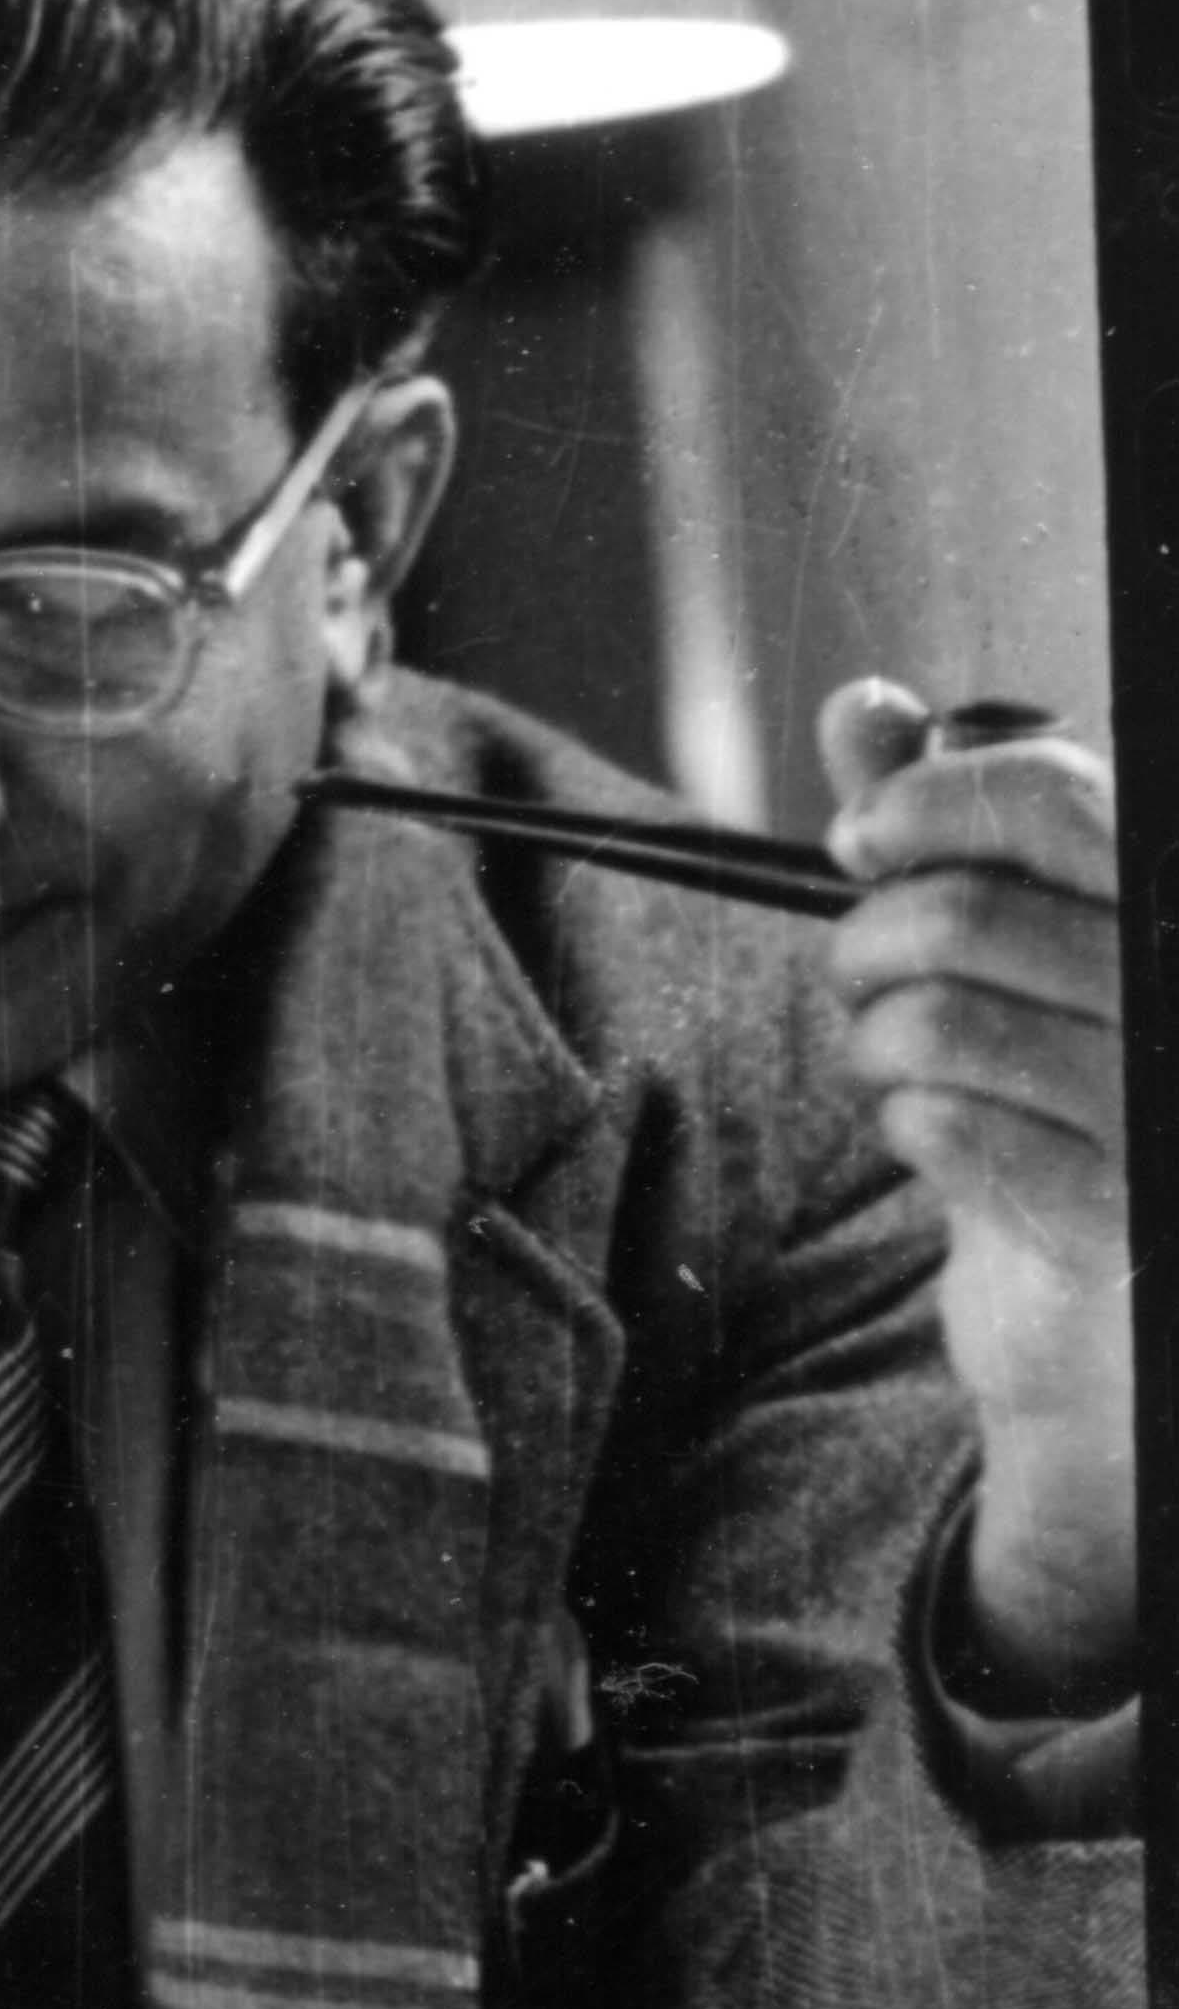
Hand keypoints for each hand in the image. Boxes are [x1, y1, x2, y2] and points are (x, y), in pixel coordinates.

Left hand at [819, 678, 1131, 1683]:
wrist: (1098, 1302)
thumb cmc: (1048, 1094)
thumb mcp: (1000, 944)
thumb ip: (942, 820)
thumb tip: (863, 706)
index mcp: (1171, 903)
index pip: (1057, 796)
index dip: (928, 803)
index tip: (860, 838)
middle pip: (967, 912)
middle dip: (871, 944)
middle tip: (868, 982)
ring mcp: (1161, 1105)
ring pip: (935, 1019)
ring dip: (877, 1047)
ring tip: (900, 1072)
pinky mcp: (1116, 1211)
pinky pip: (943, 1123)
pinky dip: (906, 1126)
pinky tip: (936, 1141)